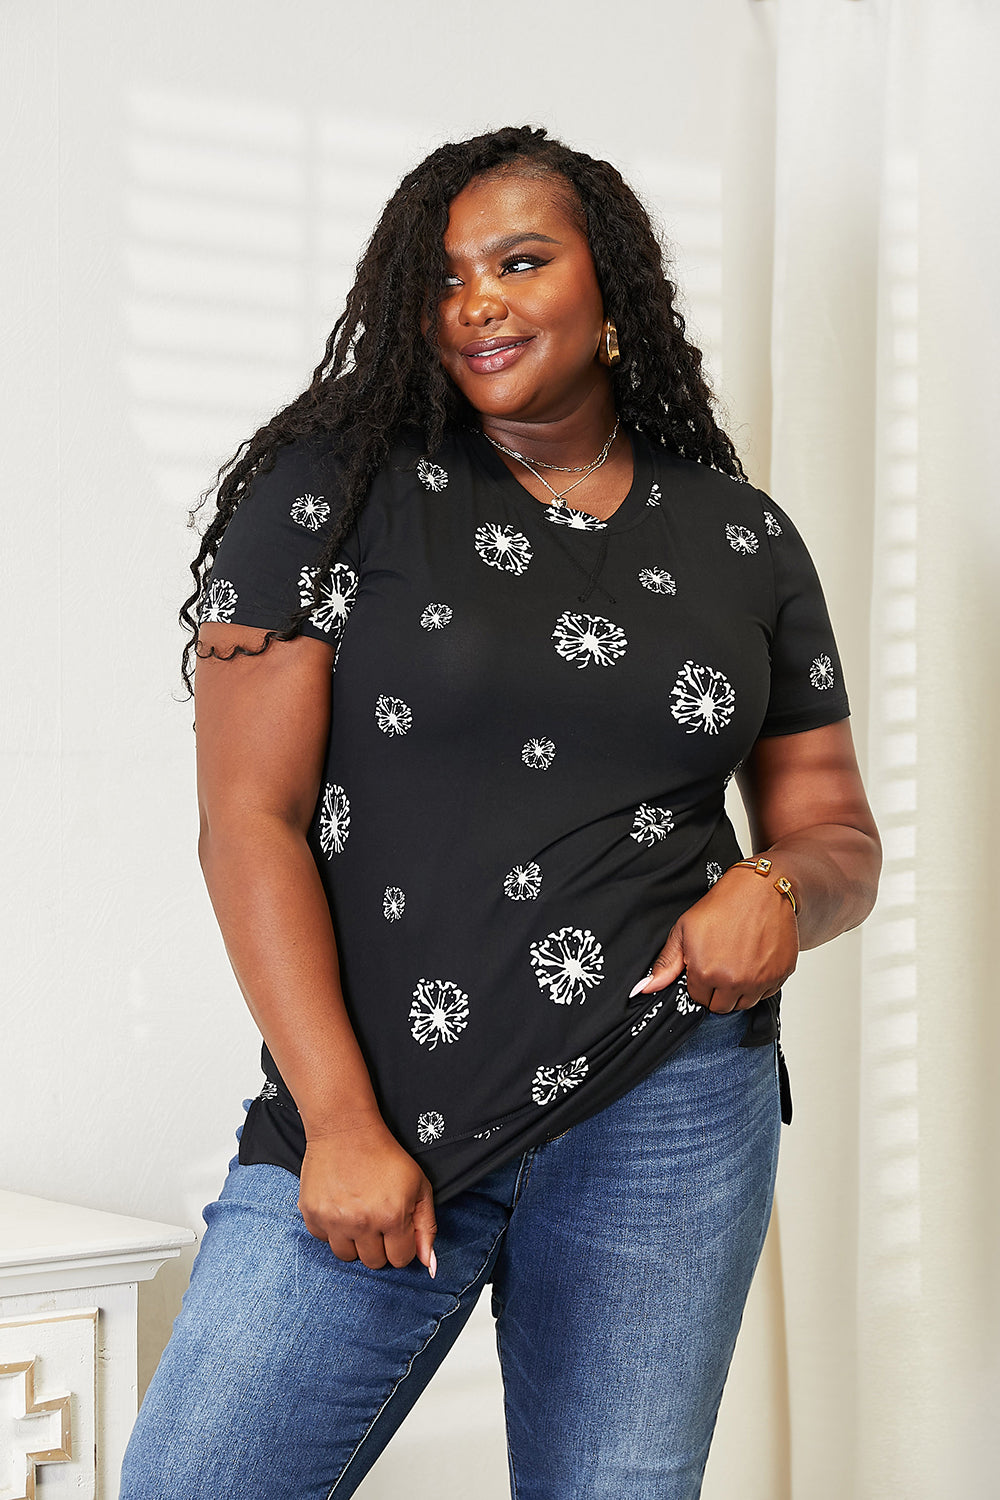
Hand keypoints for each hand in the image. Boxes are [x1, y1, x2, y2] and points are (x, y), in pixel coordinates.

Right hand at [299, 1117, 437, 1274]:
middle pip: (374, 1262)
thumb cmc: (386, 1155)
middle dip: (379, 1245)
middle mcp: (362, 1223)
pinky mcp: (312, 1214)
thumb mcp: (419, 1186)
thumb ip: (427, 1227)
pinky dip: (332, 1229)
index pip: (400, 1259)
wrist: (346, 1129)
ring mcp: (334, 1220)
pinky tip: (340, 1206)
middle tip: (376, 1218)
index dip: (401, 1243)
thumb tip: (429, 1266)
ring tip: (357, 1214)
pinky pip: (324, 1239)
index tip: (396, 1226)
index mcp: (392, 1216)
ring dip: (354, 1241)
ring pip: (347, 1256)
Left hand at [632, 866, 798, 1013]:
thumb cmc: (722, 905)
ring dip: (740, 990)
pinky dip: (761, 983)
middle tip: (721, 965)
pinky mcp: (781, 974)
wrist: (761, 888)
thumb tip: (643, 989)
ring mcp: (760, 980)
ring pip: (745, 1003)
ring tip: (738, 962)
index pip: (699, 999)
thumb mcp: (684, 930)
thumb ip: (666, 964)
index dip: (700, 983)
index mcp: (706, 974)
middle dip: (718, 991)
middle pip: (722, 1007)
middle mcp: (734, 982)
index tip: (705, 966)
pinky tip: (755, 960)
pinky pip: (767, 993)